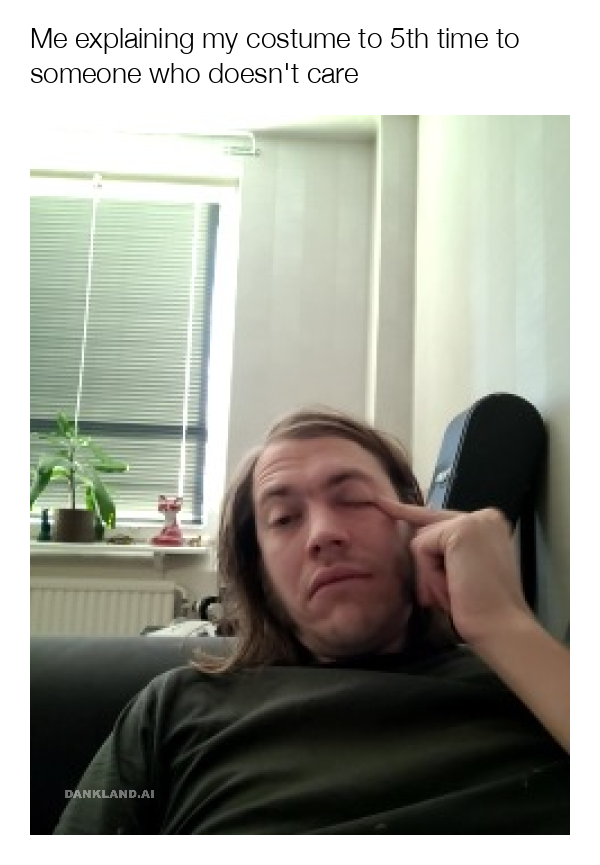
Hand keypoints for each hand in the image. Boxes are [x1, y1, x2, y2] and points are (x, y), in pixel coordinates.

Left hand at [374, 498, 532, 648]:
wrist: (501, 627)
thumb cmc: (481, 608)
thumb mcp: (461, 570)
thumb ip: (444, 550)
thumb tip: (414, 539)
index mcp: (487, 525)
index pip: (440, 517)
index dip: (409, 514)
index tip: (382, 502)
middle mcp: (484, 516)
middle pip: (427, 531)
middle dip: (427, 567)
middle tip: (450, 594)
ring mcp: (474, 520)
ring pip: (422, 540)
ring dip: (429, 575)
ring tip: (453, 593)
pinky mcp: (462, 530)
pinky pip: (422, 547)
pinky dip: (428, 574)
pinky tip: (451, 588)